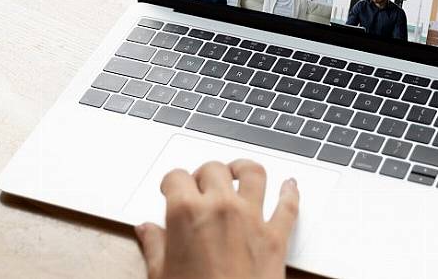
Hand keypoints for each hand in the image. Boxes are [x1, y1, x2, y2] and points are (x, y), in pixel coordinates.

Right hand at [136, 159, 299, 278]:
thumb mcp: (161, 275)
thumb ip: (154, 246)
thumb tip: (146, 231)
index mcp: (186, 213)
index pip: (176, 177)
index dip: (171, 183)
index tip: (170, 189)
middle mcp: (221, 207)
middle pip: (213, 169)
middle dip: (203, 174)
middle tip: (199, 186)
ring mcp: (252, 219)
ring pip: (253, 173)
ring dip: (244, 169)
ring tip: (238, 172)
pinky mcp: (276, 237)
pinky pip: (288, 206)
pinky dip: (290, 192)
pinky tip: (289, 185)